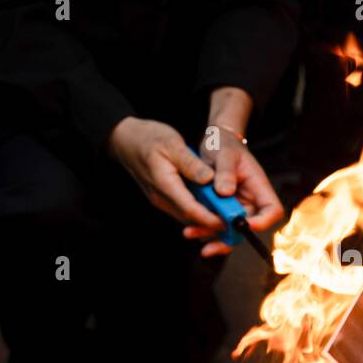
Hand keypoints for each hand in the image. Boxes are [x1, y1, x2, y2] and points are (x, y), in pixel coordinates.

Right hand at [108, 116, 227, 231]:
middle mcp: (162, 198)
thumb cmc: (148, 139)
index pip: (191, 210)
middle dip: (213, 223)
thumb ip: (191, 164)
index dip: (211, 218)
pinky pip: (183, 209)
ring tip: (229, 216)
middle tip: (236, 220)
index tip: (229, 220)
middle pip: (191, 218)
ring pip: (187, 216)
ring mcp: (161, 200)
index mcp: (165, 185)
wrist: (126, 140)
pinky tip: (213, 206)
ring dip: (206, 219)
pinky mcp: (163, 198)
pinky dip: (199, 211)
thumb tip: (208, 179)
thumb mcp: (173, 144)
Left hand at [183, 124, 282, 256]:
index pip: (272, 211)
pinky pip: (217, 225)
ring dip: (212, 237)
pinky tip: (190, 228)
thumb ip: (225, 171)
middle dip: (228, 238)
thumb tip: (225, 192)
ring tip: (190, 233)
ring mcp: (236, 207)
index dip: (262, 222)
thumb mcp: (224, 154)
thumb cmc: (223, 144)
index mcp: (258, 187)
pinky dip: (204, 229)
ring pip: (230, 231)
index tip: (244, 225)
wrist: (212, 143)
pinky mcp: (221, 210)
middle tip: (209, 247)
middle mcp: (250, 201)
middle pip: (248, 228)